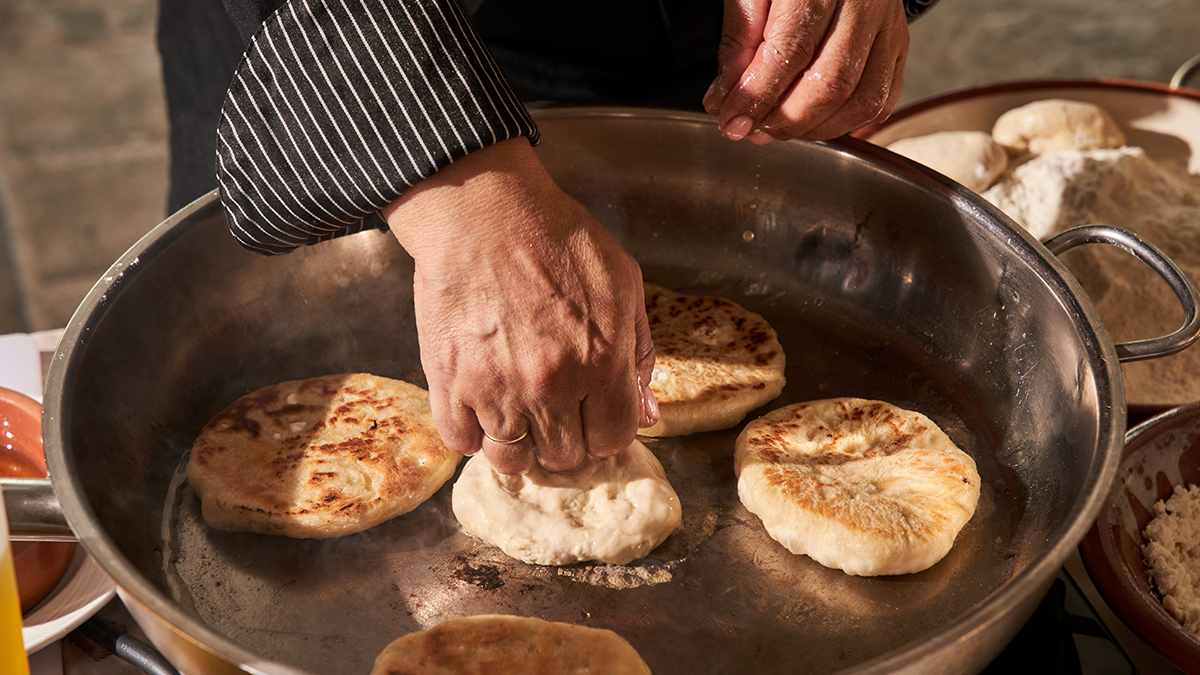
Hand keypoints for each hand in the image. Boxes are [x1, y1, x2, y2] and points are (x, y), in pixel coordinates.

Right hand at [383, 139, 658, 474]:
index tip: (594, 412)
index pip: (613, 439)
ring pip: (512, 461)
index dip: (606, 428)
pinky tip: (482, 403)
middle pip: (564, 455)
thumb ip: (639, 352)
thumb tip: (647, 412)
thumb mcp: (623, 283)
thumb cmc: (555, 238)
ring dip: (519, 443)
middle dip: (565, 435)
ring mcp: (497, 390)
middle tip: (555, 405)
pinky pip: (463, 442)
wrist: (481, 212)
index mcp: (602, 362)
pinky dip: (473, 431)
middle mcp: (551, 387)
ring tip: (517, 412)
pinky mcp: (450, 383)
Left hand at [702, 0, 908, 142]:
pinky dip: (845, 123)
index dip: (758, 95)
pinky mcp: (898, 45)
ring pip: (861, 100)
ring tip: (779, 126)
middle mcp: (863, 1)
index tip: (732, 121)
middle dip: (786, 119)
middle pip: (831, 83)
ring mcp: (888, 25)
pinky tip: (814, 122)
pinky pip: (881, 101)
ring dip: (814, 128)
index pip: (791, 50)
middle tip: (753, 128)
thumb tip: (726, 101)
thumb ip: (738, 44)